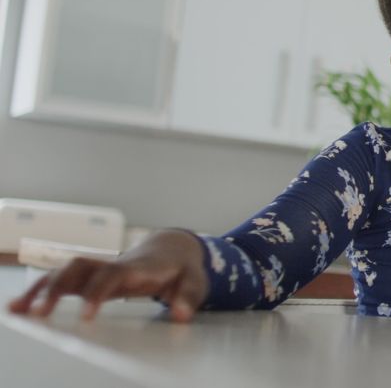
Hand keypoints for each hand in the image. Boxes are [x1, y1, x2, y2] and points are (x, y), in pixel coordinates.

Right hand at [6, 229, 208, 322]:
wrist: (174, 248)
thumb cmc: (184, 269)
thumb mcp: (195, 282)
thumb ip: (189, 298)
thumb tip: (179, 315)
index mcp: (138, 267)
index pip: (113, 275)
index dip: (97, 293)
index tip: (86, 316)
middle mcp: (114, 264)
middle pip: (80, 267)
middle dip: (59, 286)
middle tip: (42, 313)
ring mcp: (102, 269)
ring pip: (66, 271)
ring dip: (42, 287)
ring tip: (19, 309)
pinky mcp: (93, 276)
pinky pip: (63, 279)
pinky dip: (41, 289)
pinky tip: (21, 306)